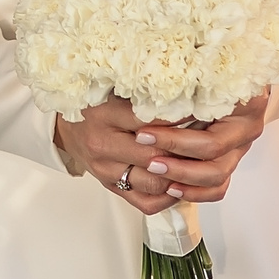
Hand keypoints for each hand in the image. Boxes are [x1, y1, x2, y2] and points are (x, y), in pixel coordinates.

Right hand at [55, 90, 270, 214]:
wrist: (65, 126)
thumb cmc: (94, 100)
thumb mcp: (113, 85)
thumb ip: (144, 85)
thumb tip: (188, 77)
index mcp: (104, 114)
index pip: (151, 119)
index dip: (183, 115)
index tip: (206, 108)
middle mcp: (102, 144)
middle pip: (155, 154)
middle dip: (187, 148)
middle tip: (213, 138)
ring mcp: (106, 170)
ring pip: (153, 181)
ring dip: (181, 174)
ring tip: (201, 160)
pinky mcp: (111, 187)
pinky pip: (145, 201)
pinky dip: (169, 196)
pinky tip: (183, 182)